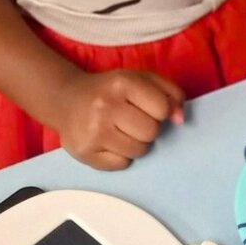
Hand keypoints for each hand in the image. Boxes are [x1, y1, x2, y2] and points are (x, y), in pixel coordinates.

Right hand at [52, 69, 184, 169]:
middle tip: (132, 120)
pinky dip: (120, 156)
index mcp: (122, 83)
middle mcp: (105, 106)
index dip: (160, 110)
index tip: (147, 107)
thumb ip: (170, 93)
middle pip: (151, 132)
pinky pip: (121, 164)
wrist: (65, 99)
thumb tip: (180, 119)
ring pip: (139, 151)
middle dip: (147, 128)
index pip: (162, 109)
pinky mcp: (84, 152)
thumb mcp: (142, 80)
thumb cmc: (111, 90)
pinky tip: (109, 141)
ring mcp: (92, 131)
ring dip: (136, 143)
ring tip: (121, 130)